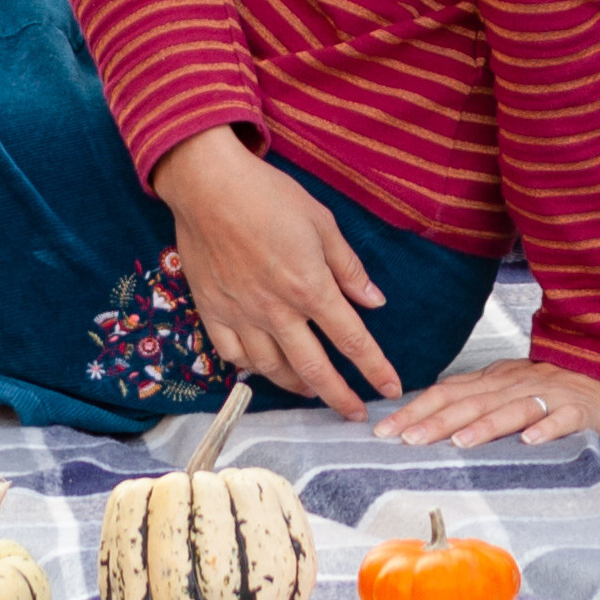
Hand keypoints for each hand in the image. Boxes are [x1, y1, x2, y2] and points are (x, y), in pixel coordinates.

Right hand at [153, 126, 398, 418]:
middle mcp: (277, 311)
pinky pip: (234, 356)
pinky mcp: (212, 312)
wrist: (208, 185)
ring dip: (298, 386)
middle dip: (339, 397)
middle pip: (314, 369)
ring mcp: (242, 315)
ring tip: (312, 391)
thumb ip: (348, 267)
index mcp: (310, 287)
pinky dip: (252, 369)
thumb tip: (375, 300)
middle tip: (354, 414)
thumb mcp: (321, 222)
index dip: (375, 368)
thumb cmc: (269, 195)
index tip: (391, 389)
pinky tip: (264, 368)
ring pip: (273, 369)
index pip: (352, 339)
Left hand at [370, 357, 599, 450]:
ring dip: (485, 426)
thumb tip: (425, 416)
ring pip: (513, 410)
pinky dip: (547, 430)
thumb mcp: (508, 385)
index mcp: (494, 380)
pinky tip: (531, 442)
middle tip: (405, 440)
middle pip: (472, 402)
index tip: (383, 431)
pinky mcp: (582, 410)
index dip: (416, 410)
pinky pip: (564, 419)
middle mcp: (516, 385)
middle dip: (437, 421)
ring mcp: (550, 395)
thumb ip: (473, 398)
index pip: (447, 393)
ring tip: (458, 443)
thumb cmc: (553, 382)